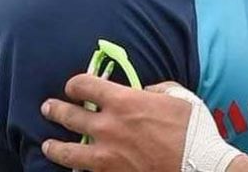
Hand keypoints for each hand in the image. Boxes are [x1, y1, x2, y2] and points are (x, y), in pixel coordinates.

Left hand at [41, 74, 189, 170]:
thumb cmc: (193, 128)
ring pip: (67, 151)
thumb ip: (156, 89)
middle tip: (49, 108)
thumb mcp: (179, 96)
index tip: (75, 87)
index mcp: (125, 101)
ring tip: (47, 144)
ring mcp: (106, 155)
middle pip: (69, 115)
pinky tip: (74, 167)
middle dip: (56, 110)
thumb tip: (143, 92)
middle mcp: (109, 127)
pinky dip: (77, 169)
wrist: (199, 164)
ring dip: (54, 146)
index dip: (76, 84)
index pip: (85, 85)